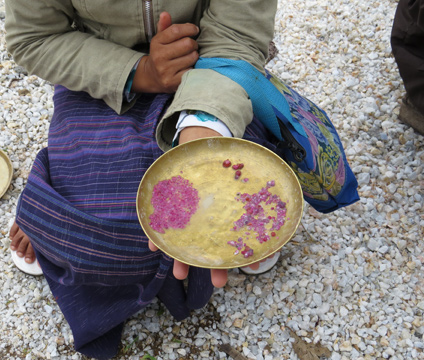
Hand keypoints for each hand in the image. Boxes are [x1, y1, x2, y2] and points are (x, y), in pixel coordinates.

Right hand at [132, 12, 199, 93]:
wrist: (152, 77)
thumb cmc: (161, 55)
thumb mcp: (160, 40)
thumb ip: (164, 27)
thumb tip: (165, 14)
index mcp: (156, 43)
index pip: (176, 30)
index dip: (189, 28)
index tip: (194, 30)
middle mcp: (159, 57)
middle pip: (187, 44)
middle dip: (194, 43)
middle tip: (192, 46)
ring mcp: (165, 71)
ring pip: (191, 57)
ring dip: (194, 56)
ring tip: (189, 57)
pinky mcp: (172, 82)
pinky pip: (191, 71)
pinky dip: (192, 68)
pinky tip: (188, 67)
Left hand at [148, 126, 244, 287]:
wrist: (201, 145)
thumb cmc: (224, 165)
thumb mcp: (242, 176)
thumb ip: (258, 191)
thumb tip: (276, 216)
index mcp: (221, 218)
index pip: (228, 243)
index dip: (233, 261)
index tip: (238, 274)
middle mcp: (205, 221)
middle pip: (207, 248)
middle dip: (210, 267)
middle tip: (218, 283)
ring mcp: (187, 216)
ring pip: (184, 241)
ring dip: (181, 258)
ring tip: (179, 275)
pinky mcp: (170, 209)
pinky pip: (161, 224)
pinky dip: (155, 235)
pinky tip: (153, 245)